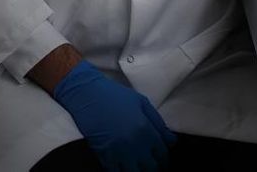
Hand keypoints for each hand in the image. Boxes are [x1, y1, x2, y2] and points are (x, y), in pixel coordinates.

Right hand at [52, 60, 174, 169]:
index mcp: (145, 129)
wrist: (86, 93)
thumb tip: (170, 140)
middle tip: (150, 164)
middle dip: (153, 167)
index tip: (161, 159)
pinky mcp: (103, 154)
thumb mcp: (141, 102)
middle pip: (151, 167)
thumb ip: (158, 122)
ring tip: (137, 166)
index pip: (162, 154)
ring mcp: (118, 151)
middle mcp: (134, 143)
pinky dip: (120, 170)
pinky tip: (121, 165)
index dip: (163, 158)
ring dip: (137, 170)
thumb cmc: (114, 95)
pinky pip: (115, 171)